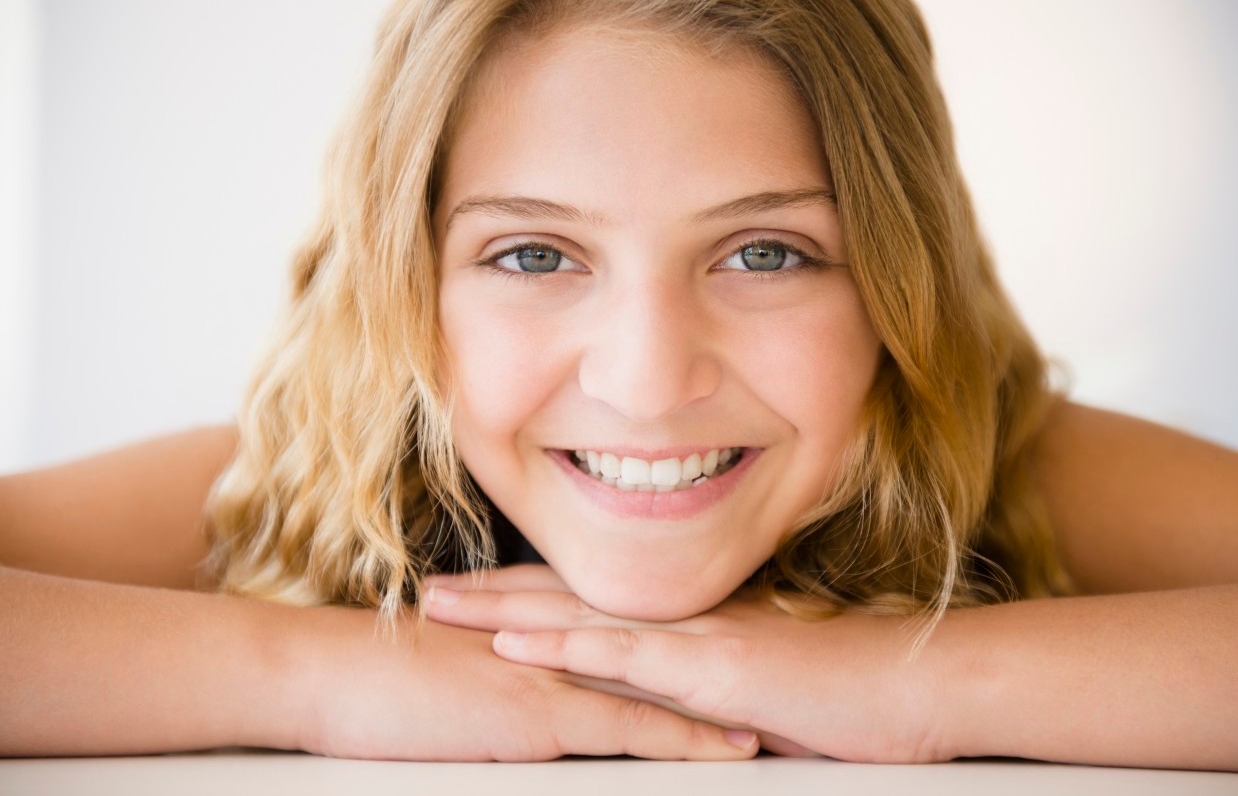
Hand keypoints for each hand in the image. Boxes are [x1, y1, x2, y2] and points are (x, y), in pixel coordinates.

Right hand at [284, 594, 760, 760]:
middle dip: (710, 671)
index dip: (671, 649)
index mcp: (529, 631)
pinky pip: (625, 729)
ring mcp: (547, 675)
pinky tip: (722, 751)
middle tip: (771, 681)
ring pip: (653, 689)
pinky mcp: (535, 714)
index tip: (721, 661)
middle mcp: (549, 645)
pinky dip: (679, 739)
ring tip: (773, 715)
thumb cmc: (365, 675)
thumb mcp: (438, 670)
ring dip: (715, 705)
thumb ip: (485, 671)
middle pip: (648, 657)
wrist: (319, 671)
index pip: (615, 638)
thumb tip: (503, 689)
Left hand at [419, 564, 948, 761]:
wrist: (920, 684)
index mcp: (693, 623)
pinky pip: (626, 656)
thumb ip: (715, 690)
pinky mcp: (713, 669)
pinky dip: (565, 645)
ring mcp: (697, 638)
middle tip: (431, 594)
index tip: (479, 596)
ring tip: (440, 608)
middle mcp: (685, 620)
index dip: (534, 598)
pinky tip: (514, 643)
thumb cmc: (857, 694)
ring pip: (580, 617)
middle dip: (496, 595)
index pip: (598, 604)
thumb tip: (679, 709)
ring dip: (503, 611)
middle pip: (572, 599)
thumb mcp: (770, 689)